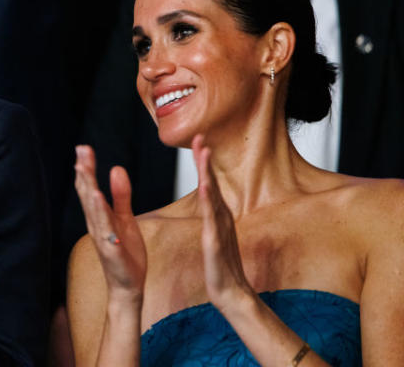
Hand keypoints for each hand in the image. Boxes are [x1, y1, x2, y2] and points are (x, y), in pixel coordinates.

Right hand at [74, 145, 145, 301]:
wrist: (129, 285)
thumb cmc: (125, 252)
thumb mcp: (125, 218)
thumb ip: (120, 195)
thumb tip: (116, 168)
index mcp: (98, 216)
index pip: (89, 187)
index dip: (86, 168)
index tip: (83, 147)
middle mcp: (95, 224)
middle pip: (87, 193)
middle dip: (84, 172)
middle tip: (80, 150)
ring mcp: (101, 236)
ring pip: (92, 208)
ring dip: (88, 187)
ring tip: (84, 168)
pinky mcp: (111, 247)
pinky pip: (105, 227)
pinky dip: (100, 212)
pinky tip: (97, 196)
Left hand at [193, 135, 253, 311]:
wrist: (232, 293)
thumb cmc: (222, 266)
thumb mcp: (216, 235)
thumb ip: (214, 217)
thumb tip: (212, 201)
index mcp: (218, 216)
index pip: (209, 183)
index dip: (204, 162)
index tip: (199, 140)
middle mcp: (221, 218)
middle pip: (212, 183)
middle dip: (205, 160)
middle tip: (200, 136)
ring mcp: (219, 229)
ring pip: (212, 197)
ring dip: (208, 174)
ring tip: (203, 153)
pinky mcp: (215, 243)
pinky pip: (212, 220)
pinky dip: (209, 202)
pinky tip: (206, 187)